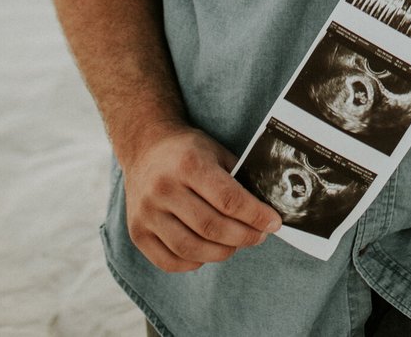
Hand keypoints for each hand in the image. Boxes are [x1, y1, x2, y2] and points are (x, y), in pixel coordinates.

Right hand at [123, 125, 280, 273]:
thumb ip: (238, 179)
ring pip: (191, 248)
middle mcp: (164, 189)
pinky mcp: (137, 232)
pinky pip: (169, 261)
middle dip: (243, 236)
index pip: (228, 199)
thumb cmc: (188, 151)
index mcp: (188, 164)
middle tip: (260, 236)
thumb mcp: (216, 152)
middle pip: (211, 227)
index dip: (255, 215)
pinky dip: (194, 262)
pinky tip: (208, 252)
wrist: (146, 147)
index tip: (274, 223)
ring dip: (222, 253)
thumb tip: (265, 210)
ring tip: (236, 245)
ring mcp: (147, 213)